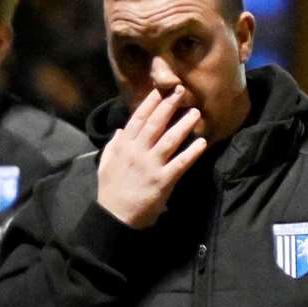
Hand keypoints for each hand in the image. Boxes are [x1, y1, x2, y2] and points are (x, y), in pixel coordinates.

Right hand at [96, 86, 206, 228]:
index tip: (159, 91)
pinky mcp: (163, 180)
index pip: (137, 120)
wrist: (115, 215)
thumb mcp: (106, 164)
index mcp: (123, 147)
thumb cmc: (110, 190)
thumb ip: (113, 145)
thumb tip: (121, 130)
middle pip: (155, 124)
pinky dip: (192, 152)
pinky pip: (181, 163)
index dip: (149, 104)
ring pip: (170, 140)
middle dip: (168, 106)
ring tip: (196, 112)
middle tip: (181, 92)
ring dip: (184, 125)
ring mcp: (151, 166)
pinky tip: (201, 142)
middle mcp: (137, 152)